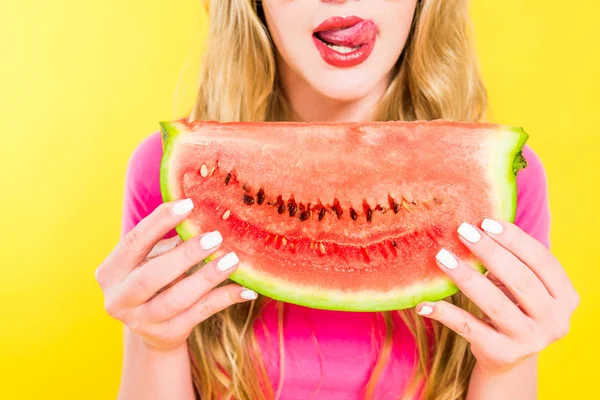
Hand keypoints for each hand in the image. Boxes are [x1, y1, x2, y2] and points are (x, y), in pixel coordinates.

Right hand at [95, 199, 256, 350]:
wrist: (153, 328)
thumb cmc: (154, 279)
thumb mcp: (152, 258)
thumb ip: (169, 239)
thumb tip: (204, 212)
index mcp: (111, 272)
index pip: (133, 242)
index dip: (159, 222)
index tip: (188, 204)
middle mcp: (120, 300)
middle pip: (152, 276)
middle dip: (185, 255)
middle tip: (215, 236)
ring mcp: (143, 321)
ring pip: (177, 299)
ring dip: (207, 277)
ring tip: (232, 260)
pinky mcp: (169, 334)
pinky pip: (201, 313)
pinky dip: (224, 299)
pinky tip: (246, 289)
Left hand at [416, 219, 579, 374]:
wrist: (508, 356)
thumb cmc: (513, 306)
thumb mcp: (522, 285)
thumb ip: (511, 260)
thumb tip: (473, 225)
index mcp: (565, 297)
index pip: (543, 261)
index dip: (515, 239)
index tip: (486, 222)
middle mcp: (554, 320)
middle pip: (521, 280)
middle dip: (490, 252)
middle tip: (462, 231)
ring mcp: (529, 340)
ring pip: (494, 303)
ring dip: (465, 277)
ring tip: (442, 257)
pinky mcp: (501, 353)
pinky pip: (468, 327)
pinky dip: (445, 313)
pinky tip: (424, 302)